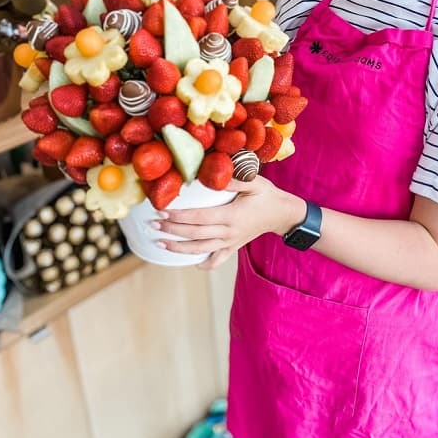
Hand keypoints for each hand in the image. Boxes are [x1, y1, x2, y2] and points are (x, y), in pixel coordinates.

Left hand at [148, 176, 304, 270]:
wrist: (284, 214)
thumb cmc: (268, 195)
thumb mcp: (255, 182)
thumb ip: (234, 179)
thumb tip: (213, 174)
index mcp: (232, 215)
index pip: (199, 218)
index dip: (179, 216)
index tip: (162, 211)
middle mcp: (229, 232)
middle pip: (195, 234)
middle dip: (172, 230)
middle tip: (152, 224)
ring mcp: (231, 242)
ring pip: (201, 249)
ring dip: (179, 248)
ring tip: (160, 243)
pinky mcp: (234, 247)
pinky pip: (217, 260)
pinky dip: (204, 264)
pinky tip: (192, 264)